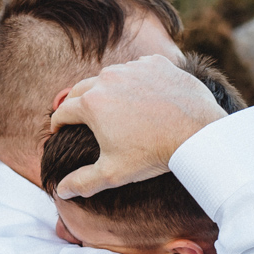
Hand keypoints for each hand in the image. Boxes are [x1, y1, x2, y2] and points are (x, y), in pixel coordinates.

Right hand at [50, 55, 226, 198]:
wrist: (196, 133)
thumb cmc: (152, 154)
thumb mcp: (113, 173)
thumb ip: (83, 182)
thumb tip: (61, 190)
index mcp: (91, 103)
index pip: (63, 111)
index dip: (57, 124)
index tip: (59, 131)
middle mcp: (108, 78)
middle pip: (81, 89)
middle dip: (75, 103)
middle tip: (77, 116)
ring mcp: (133, 68)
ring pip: (110, 76)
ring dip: (106, 90)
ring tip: (110, 105)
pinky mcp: (156, 63)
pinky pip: (138, 69)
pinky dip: (135, 81)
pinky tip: (141, 96)